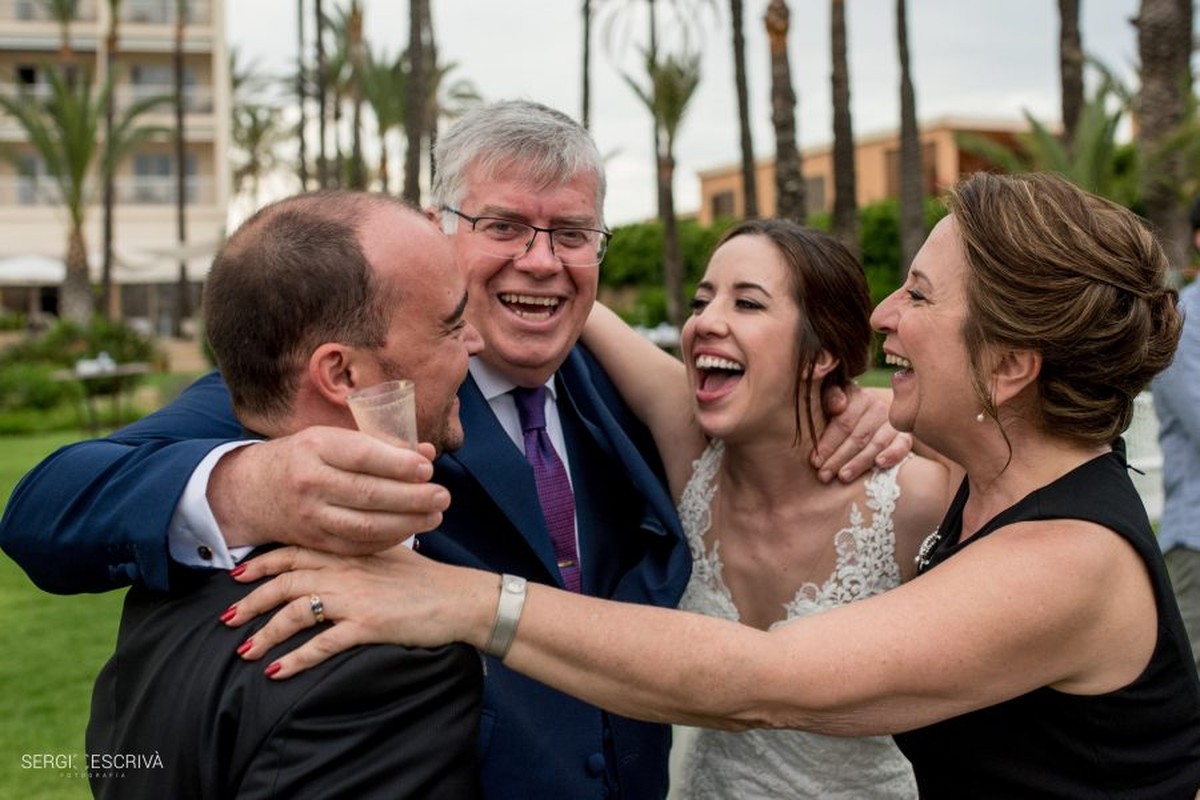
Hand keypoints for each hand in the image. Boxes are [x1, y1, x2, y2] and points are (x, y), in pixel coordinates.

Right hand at [210, 427, 450, 554]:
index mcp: (315, 446)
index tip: (428, 468)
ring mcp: (310, 516)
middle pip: (368, 494)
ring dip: (407, 523)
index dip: (399, 464)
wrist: (253, 490)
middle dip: (412, 497)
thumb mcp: (333, 440)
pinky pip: (357, 545)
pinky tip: (411, 530)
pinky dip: (388, 539)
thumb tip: (426, 453)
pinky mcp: (314, 541)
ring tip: (435, 516)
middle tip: (443, 496)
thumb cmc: (305, 457)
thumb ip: (381, 445)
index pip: (363, 456)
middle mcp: (309, 481)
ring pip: (365, 525)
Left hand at [223, 545, 494, 678]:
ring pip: (295, 612)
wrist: (460, 599)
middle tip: (226, 617)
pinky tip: (277, 672)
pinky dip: (295, 659)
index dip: (262, 563)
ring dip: (265, 633)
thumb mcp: (388, 556)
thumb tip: (330, 561)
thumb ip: (356, 555)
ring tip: (245, 650)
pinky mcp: (367, 625)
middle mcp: (346, 570)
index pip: (295, 551)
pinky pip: (321, 644)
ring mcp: (355, 597)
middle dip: (251, 600)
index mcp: (349, 551)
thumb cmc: (428, 580)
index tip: (237, 574)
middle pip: (285, 581)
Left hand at [814, 385, 911, 482]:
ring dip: (858, 463)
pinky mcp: (905, 437)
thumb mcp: (832, 401)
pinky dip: (892, 455)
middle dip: (838, 458)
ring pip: (875, 444)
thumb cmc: (844, 413)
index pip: (843, 423)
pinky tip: (879, 464)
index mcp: (859, 397)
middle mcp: (878, 408)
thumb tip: (838, 405)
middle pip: (857, 437)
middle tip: (824, 475)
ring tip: (843, 477)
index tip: (814, 462)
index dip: (828, 444)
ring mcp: (893, 423)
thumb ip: (830, 398)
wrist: (872, 417)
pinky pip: (902, 446)